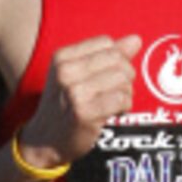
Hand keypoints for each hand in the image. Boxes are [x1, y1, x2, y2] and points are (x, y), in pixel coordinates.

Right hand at [17, 34, 140, 172]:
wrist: (44, 141)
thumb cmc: (65, 106)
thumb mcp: (79, 75)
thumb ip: (108, 56)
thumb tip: (136, 39)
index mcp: (62, 57)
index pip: (106, 43)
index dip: (116, 58)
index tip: (109, 76)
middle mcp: (66, 71)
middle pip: (117, 59)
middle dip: (125, 76)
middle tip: (116, 92)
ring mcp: (74, 92)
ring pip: (122, 79)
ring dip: (126, 93)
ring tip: (113, 103)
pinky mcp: (84, 113)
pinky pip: (121, 99)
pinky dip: (124, 106)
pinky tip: (114, 113)